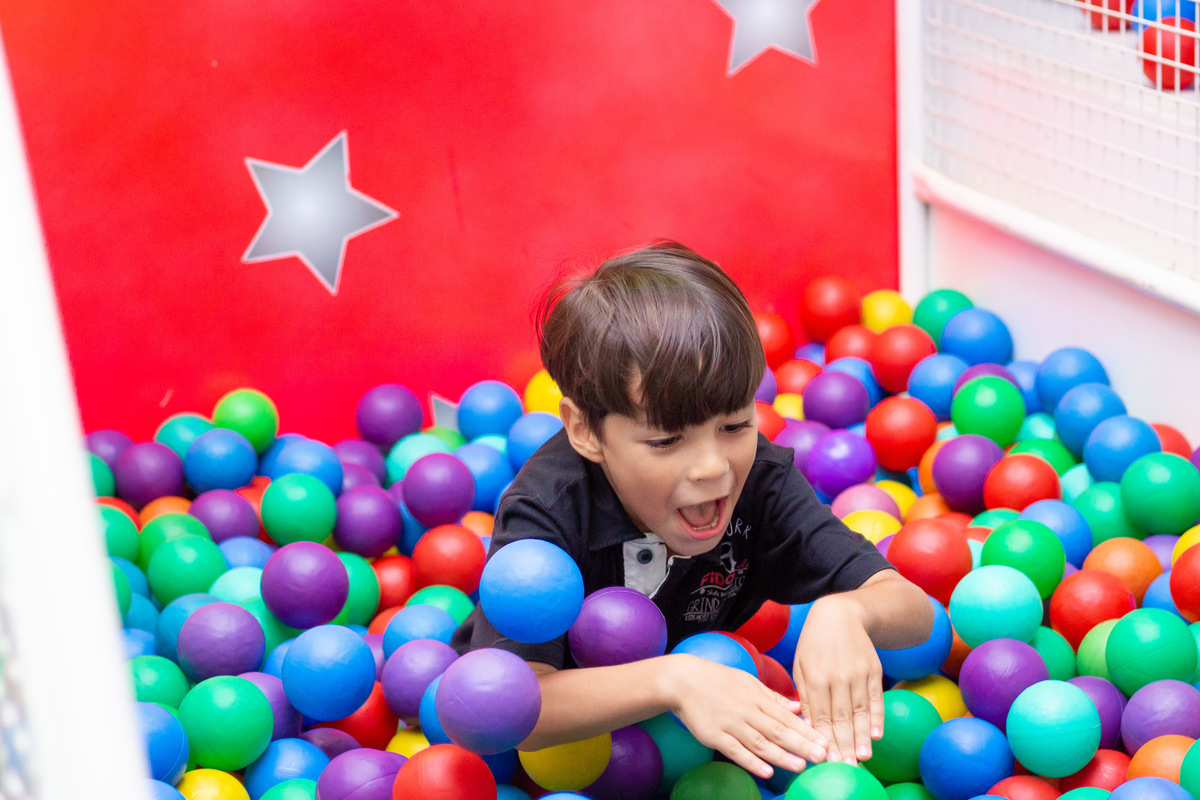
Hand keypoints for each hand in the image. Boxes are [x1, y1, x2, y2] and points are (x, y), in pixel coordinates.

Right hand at [661, 653, 827, 778]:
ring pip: (760, 743)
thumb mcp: (748, 682)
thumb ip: (773, 697)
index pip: (786, 717)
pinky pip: (735, 750)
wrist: (683, 681)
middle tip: (821, 757)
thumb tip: (798, 707)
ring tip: (800, 766)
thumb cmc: (718, 680)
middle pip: (778, 731)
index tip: (824, 741)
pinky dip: (751, 761)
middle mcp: (747, 711)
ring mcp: (730, 724)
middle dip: (801, 745)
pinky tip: (766, 771)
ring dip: (781, 756)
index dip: (806, 731)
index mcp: (757, 698)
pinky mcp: (714, 736)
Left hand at [792, 595, 883, 765]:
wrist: (841, 614)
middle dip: (843, 745)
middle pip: (841, 717)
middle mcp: (837, 676)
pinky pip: (876, 698)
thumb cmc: (814, 644)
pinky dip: (877, 718)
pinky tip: (877, 735)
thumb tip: (808, 726)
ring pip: (860, 711)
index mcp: (815, 676)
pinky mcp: (873, 670)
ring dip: (862, 737)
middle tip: (845, 768)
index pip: (820, 715)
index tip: (825, 760)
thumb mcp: (801, 665)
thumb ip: (804, 695)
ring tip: (862, 758)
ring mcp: (858, 673)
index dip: (824, 739)